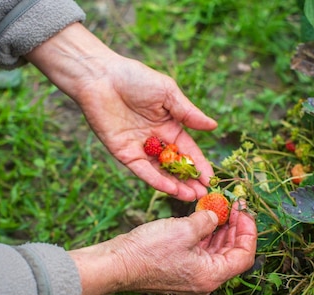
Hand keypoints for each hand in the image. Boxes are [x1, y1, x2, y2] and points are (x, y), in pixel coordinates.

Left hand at [26, 23, 217, 200]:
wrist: (100, 78)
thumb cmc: (134, 78)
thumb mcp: (168, 93)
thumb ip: (188, 113)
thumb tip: (213, 126)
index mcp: (169, 126)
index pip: (188, 150)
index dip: (199, 164)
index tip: (211, 178)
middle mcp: (156, 140)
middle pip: (175, 166)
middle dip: (189, 181)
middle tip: (202, 195)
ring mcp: (139, 149)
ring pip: (160, 172)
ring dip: (175, 186)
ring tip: (190, 197)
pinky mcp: (124, 153)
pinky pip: (142, 170)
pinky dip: (156, 180)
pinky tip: (170, 188)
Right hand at [70, 202, 256, 294]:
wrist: (116, 264)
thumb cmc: (148, 251)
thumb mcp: (184, 229)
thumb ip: (208, 220)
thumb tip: (216, 214)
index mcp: (211, 276)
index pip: (244, 256)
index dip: (248, 232)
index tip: (244, 210)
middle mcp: (204, 282)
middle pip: (231, 255)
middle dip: (235, 229)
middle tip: (234, 205)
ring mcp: (191, 277)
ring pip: (216, 253)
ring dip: (220, 230)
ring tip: (219, 207)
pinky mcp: (179, 270)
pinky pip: (200, 253)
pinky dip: (205, 236)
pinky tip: (203, 217)